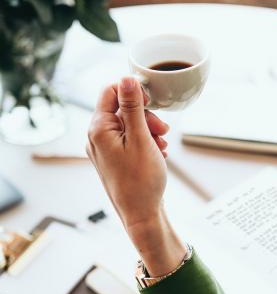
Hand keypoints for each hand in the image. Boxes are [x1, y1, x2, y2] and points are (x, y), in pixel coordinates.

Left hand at [87, 77, 186, 276]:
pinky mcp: (113, 158)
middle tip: (162, 131)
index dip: (133, 92)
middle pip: (121, 108)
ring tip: (161, 145)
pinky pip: (129, 139)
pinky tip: (157, 153)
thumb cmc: (141, 180)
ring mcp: (104, 148)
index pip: (111, 91)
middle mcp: (96, 137)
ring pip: (128, 124)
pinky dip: (145, 141)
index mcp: (98, 129)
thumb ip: (133, 107)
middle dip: (145, 115)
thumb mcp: (141, 138)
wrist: (141, 215)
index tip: (152, 103)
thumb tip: (127, 78)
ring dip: (148, 129)